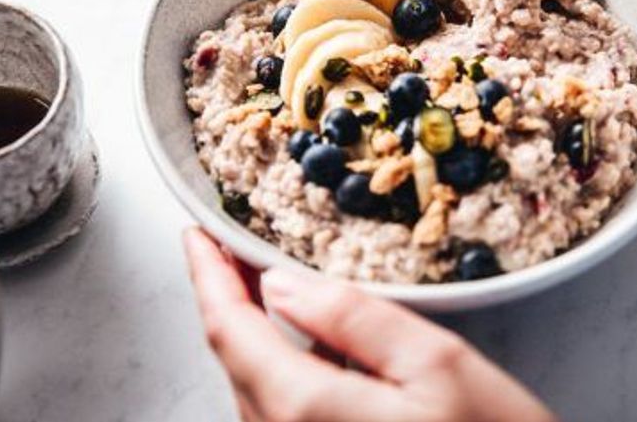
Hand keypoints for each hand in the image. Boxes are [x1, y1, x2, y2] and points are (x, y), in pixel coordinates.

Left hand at [183, 228, 556, 421]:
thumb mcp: (436, 365)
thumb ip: (354, 319)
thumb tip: (282, 286)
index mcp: (304, 408)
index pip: (230, 329)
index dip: (208, 274)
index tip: (199, 233)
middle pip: (235, 359)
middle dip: (227, 296)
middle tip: (232, 245)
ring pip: (254, 386)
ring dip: (250, 330)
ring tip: (260, 281)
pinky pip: (281, 412)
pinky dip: (277, 363)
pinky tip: (302, 341)